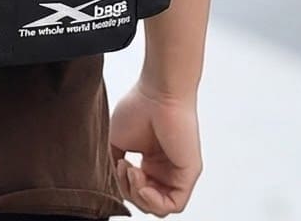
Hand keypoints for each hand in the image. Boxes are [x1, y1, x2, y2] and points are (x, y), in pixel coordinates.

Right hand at [108, 82, 202, 216]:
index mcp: (150, 161)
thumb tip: (114, 182)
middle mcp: (164, 169)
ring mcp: (177, 173)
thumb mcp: (117, 140)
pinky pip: (174, 204)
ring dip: (140, 197)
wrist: (158, 93)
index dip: (124, 185)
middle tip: (124, 168)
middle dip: (130, 192)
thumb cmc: (140, 106)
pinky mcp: (187, 175)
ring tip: (133, 172)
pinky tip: (142, 183)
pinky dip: (154, 201)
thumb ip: (115, 165)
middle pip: (147, 201)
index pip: (137, 190)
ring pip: (159, 207)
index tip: (118, 164)